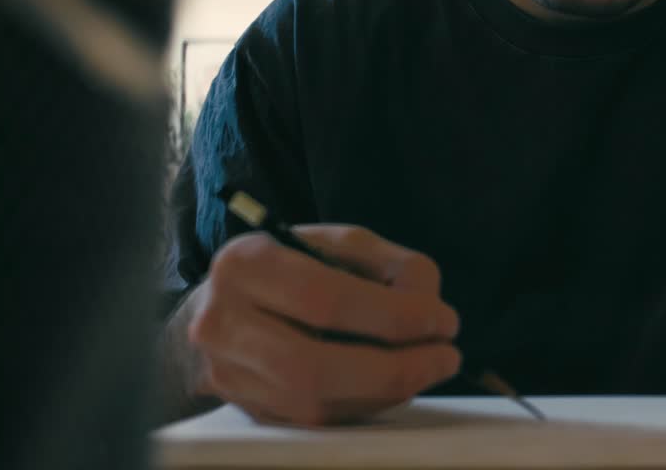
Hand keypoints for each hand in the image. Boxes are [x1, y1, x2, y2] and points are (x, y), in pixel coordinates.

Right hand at [178, 225, 461, 425]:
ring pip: (314, 403)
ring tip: (429, 370)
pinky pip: (314, 422)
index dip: (394, 316)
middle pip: (315, 364)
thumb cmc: (290, 267)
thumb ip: (386, 263)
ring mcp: (228, 375)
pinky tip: (394, 386)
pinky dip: (365, 406)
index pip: (325, 298)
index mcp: (245, 264)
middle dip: (396, 366)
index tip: (444, 320)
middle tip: (446, 357)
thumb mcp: (335, 243)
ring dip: (386, 392)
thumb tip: (429, 304)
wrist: (219, 308)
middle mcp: (223, 323)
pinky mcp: (246, 411)